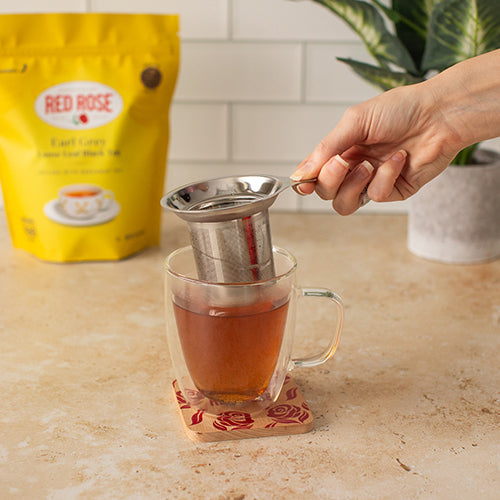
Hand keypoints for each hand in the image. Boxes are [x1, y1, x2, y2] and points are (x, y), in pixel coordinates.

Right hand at [291, 83, 462, 214]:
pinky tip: (399, 158)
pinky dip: (386, 176)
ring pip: (345, 204)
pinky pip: (376, 196)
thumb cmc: (401, 109)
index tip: (304, 183)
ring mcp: (372, 181)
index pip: (314, 174)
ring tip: (370, 165)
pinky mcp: (393, 191)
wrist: (440, 114)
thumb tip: (300, 174)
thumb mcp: (355, 121)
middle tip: (344, 162)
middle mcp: (354, 168)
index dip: (306, 182)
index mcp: (341, 150)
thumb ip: (325, 149)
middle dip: (331, 180)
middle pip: (326, 192)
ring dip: (354, 185)